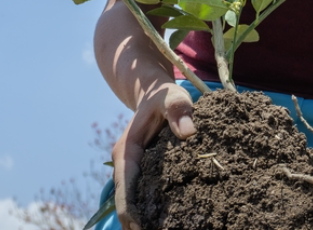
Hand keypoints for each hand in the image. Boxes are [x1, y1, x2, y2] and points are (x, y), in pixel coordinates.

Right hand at [112, 81, 195, 229]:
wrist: (156, 95)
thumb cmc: (164, 96)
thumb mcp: (172, 97)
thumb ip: (178, 110)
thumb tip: (189, 133)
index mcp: (126, 152)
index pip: (124, 190)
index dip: (130, 213)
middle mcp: (126, 166)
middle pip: (128, 203)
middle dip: (140, 223)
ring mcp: (135, 172)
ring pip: (137, 203)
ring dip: (148, 220)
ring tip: (172, 228)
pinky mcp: (146, 174)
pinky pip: (148, 197)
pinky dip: (156, 211)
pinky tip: (175, 221)